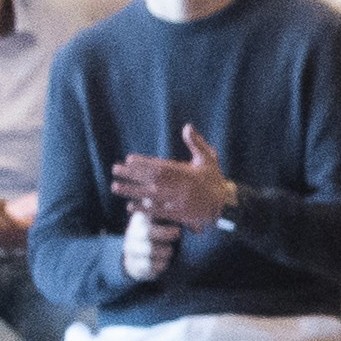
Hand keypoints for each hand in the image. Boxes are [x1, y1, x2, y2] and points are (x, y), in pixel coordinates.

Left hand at [109, 138, 241, 231]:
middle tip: (115, 170)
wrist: (225, 205)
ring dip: (132, 191)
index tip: (129, 160)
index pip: (160, 166)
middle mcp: (180, 187)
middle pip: (151, 180)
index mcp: (186, 172)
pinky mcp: (178, 215)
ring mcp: (178, 202)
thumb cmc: (213, 179)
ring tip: (115, 187)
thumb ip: (196, 143)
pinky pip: (157, 212)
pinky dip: (143, 209)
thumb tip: (187, 126)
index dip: (144, 163)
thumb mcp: (208, 158)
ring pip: (150, 196)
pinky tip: (130, 206)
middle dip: (132, 175)